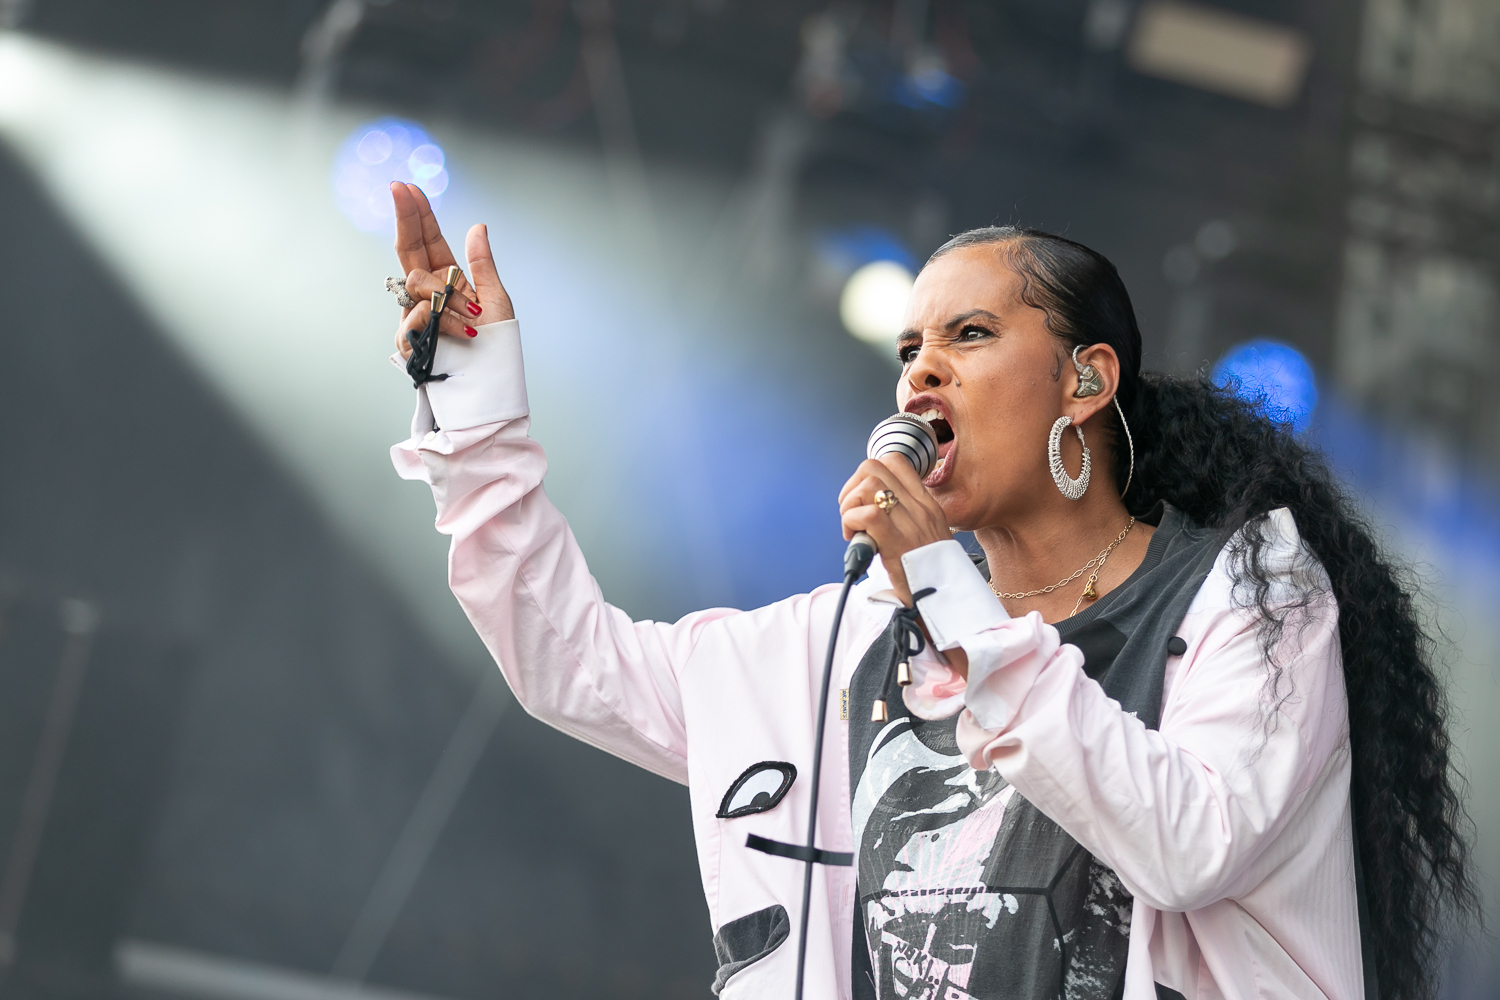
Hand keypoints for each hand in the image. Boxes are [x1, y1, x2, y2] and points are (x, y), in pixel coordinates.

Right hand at [390, 182, 514, 357]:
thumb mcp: (496, 299)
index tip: (407, 187)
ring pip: (418, 282)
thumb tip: (478, 226)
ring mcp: (416, 313)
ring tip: (472, 318)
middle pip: (408, 248)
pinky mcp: (410, 337)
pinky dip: (444, 322)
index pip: (428, 241)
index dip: (418, 215)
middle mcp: (428, 293)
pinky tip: (463, 333)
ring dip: (448, 296)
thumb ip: (482, 265)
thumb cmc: (495, 345)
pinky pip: (419, 314)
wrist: (489, 381)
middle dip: (405, 217)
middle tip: (398, 188)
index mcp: (447, 280)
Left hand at [838, 455, 950, 603]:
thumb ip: (906, 520)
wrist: (947, 601)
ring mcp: (910, 523)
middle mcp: (919, 508)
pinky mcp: (897, 543)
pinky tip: (855, 539)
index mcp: (926, 504)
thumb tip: (874, 510)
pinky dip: (851, 522)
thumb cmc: (931, 575)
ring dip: (849, 506)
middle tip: (852, 515)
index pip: (895, 461)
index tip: (863, 499)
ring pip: (868, 485)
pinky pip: (868, 514)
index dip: (868, 473)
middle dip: (851, 488)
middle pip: (872, 466)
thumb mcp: (926, 538)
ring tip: (853, 529)